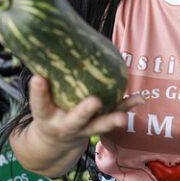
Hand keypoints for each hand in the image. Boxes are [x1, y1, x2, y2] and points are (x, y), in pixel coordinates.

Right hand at [28, 75, 145, 147]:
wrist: (56, 140)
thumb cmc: (49, 109)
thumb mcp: (41, 99)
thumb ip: (45, 78)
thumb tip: (47, 39)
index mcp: (46, 116)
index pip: (40, 104)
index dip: (38, 92)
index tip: (38, 78)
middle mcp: (65, 125)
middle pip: (75, 120)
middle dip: (85, 111)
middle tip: (95, 101)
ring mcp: (84, 128)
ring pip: (99, 124)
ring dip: (112, 119)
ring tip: (124, 116)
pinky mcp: (99, 124)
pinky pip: (115, 113)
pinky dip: (128, 106)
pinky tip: (141, 97)